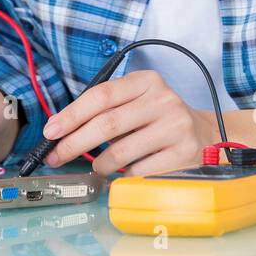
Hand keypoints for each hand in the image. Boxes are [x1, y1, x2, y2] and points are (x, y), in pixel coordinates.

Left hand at [41, 70, 216, 175]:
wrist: (204, 134)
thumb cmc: (157, 119)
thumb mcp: (136, 102)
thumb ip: (105, 110)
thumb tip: (60, 131)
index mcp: (146, 81)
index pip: (101, 95)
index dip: (72, 114)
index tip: (51, 131)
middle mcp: (163, 99)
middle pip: (107, 124)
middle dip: (75, 143)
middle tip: (56, 156)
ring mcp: (176, 126)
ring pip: (121, 151)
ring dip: (100, 164)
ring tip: (97, 167)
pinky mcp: (184, 153)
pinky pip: (139, 170)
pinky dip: (125, 175)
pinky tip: (126, 172)